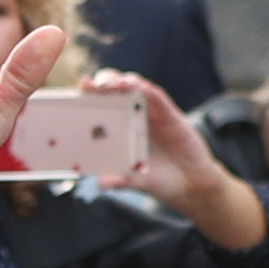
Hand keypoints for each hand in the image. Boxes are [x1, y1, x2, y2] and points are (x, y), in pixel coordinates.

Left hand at [86, 67, 268, 247]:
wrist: (190, 185)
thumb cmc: (159, 179)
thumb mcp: (136, 181)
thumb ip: (120, 180)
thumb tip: (101, 183)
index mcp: (122, 127)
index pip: (103, 105)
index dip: (90, 96)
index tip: (77, 90)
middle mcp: (135, 115)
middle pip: (116, 90)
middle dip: (102, 83)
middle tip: (89, 85)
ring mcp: (153, 113)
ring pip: (136, 87)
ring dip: (122, 82)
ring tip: (110, 84)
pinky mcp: (171, 115)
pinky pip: (158, 98)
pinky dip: (147, 90)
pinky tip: (138, 87)